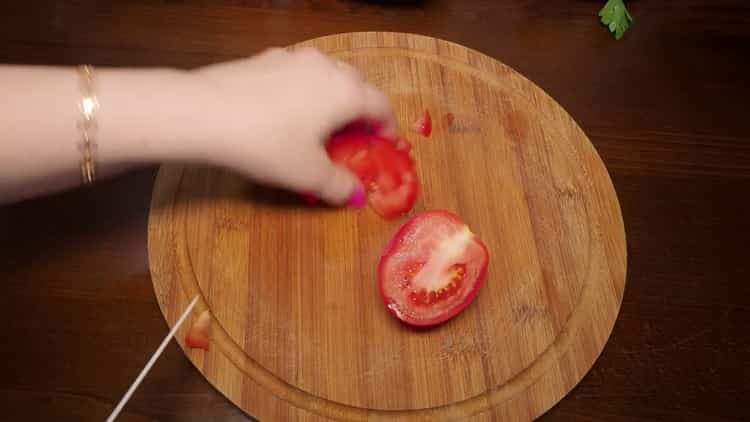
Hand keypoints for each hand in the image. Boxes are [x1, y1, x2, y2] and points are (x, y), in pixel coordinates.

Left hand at [192, 47, 396, 205]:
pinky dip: (303, 91)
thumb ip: (340, 186)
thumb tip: (355, 195)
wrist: (205, 112)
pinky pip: (297, 74)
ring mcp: (294, 57)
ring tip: (320, 125)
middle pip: (357, 86)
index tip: (384, 146)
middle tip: (354, 138)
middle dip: (361, 112)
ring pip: (326, 76)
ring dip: (332, 98)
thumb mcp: (309, 175)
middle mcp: (326, 67)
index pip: (382, 106)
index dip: (388, 129)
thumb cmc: (267, 144)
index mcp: (346, 92)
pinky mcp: (265, 58)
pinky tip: (284, 113)